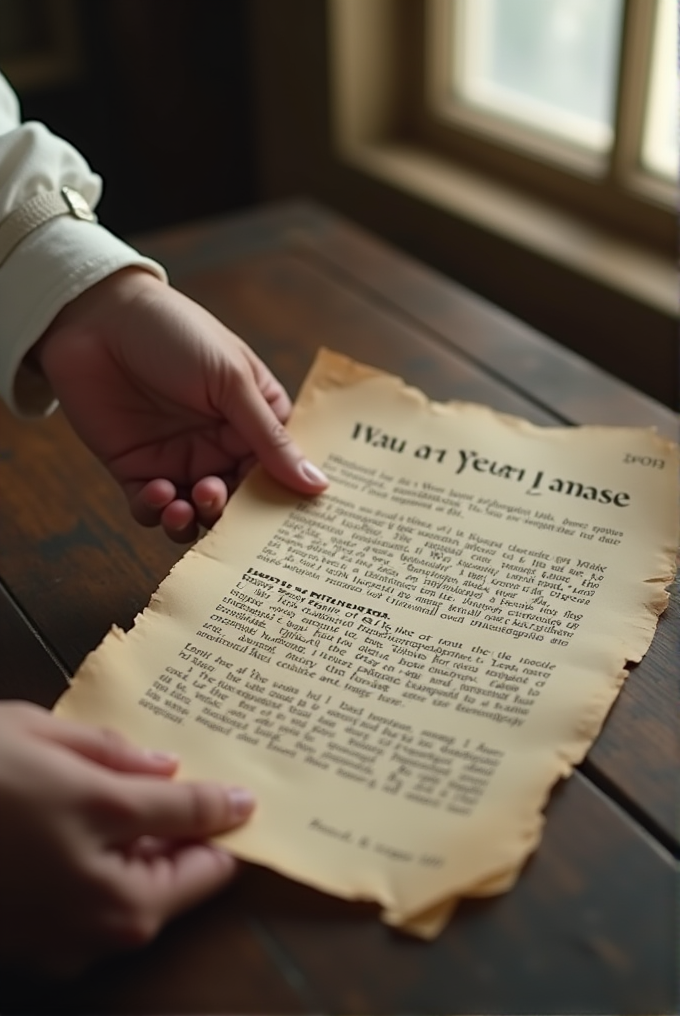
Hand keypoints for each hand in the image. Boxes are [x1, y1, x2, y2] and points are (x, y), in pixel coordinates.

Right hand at [0, 702, 253, 974]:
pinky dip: (111, 881)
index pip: (201, 828)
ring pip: (146, 904)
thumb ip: (116, 756)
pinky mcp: (38, 955)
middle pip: (187, 880)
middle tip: (207, 794)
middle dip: (198, 840)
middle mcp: (103, 911)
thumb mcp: (46, 739)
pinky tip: (91, 837)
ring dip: (156, 863)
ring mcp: (70, 944)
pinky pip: (100, 918)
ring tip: (148, 808)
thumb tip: (165, 769)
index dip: (229, 805)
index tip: (247, 794)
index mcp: (111, 848)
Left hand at [36, 268, 327, 540]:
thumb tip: (319, 485)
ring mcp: (178, 460)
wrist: (97, 316)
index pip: (280, 472)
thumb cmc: (176, 332)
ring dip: (195, 521)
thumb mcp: (232, 382)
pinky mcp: (135, 470)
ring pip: (196, 515)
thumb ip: (271, 439)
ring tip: (188, 505)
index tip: (290, 526)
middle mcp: (220, 445)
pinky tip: (157, 493)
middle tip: (220, 501)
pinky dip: (156, 513)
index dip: (285, 500)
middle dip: (234, 516)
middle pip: (239, 503)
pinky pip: (151, 510)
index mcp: (254, 420)